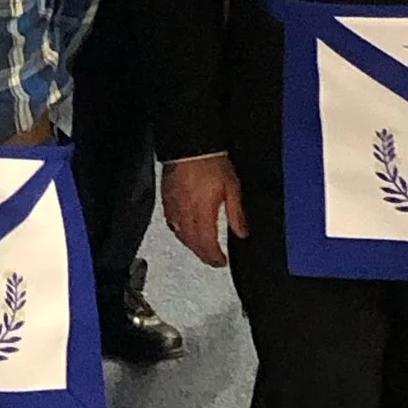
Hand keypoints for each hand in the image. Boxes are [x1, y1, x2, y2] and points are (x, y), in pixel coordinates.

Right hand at [162, 153, 247, 268]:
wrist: (190, 144)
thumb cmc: (211, 162)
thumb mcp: (232, 187)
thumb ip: (236, 213)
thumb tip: (241, 232)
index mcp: (203, 213)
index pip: (207, 244)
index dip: (214, 257)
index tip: (222, 262)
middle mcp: (186, 213)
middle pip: (192, 244)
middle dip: (203, 255)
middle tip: (212, 260)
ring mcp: (173, 206)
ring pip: (180, 235)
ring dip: (191, 245)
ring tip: (201, 247)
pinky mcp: (166, 198)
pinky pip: (171, 222)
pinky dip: (179, 231)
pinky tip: (184, 230)